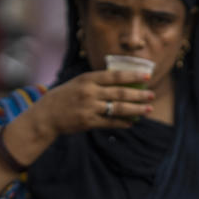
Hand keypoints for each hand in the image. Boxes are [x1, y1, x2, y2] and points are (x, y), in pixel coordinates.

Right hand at [30, 69, 153, 135]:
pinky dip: (123, 123)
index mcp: (87, 79)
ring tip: (148, 109)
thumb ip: (97, 82)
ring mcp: (89, 108)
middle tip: (152, 95)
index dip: (132, 76)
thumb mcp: (78, 83)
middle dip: (139, 94)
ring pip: (118, 108)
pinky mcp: (88, 122)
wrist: (46, 115)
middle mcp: (89, 92)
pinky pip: (110, 122)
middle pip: (120, 93)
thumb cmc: (65, 97)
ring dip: (136, 109)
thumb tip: (123, 82)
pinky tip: (132, 123)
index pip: (114, 76)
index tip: (147, 76)